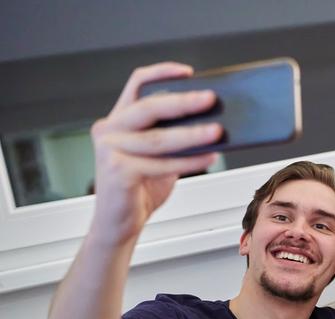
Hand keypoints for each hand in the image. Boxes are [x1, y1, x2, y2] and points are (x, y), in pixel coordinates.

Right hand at [90, 62, 221, 245]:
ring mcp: (110, 150)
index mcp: (117, 120)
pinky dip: (188, 162)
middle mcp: (109, 130)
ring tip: (218, 131)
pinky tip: (209, 158)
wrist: (119, 224)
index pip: (136, 85)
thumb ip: (172, 138)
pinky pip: (161, 164)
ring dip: (192, 134)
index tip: (188, 72)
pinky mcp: (117, 171)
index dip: (161, 73)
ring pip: (158, 138)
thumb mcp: (157, 157)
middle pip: (149, 108)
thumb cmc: (139, 189)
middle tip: (211, 99)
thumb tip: (212, 123)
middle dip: (184, 102)